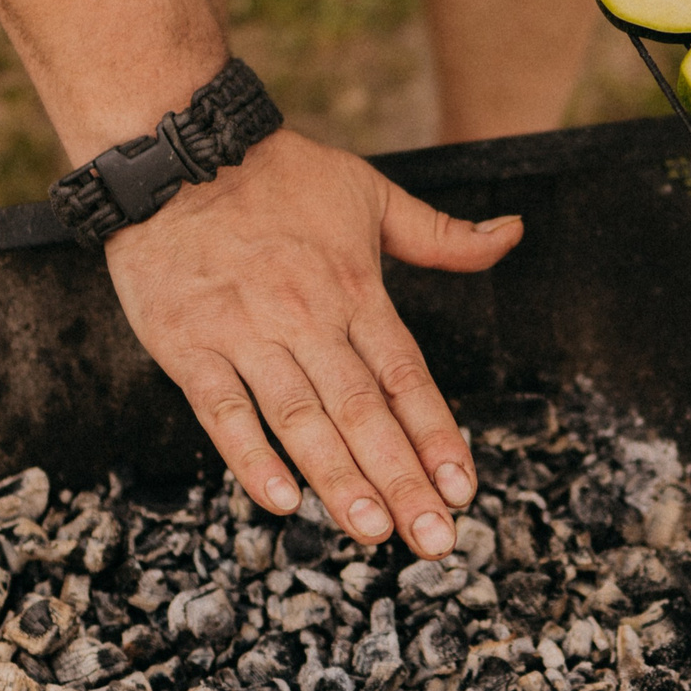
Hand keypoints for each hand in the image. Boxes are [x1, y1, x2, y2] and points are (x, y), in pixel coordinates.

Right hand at [104, 128, 521, 557]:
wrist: (177, 151)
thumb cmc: (279, 175)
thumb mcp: (372, 194)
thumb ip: (442, 233)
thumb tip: (513, 234)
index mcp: (355, 289)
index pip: (405, 375)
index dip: (436, 434)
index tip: (462, 488)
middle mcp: (307, 318)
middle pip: (362, 411)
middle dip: (400, 479)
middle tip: (431, 540)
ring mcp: (246, 335)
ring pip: (301, 420)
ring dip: (339, 480)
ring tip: (372, 533)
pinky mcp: (189, 347)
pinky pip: (222, 412)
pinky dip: (251, 457)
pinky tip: (281, 500)